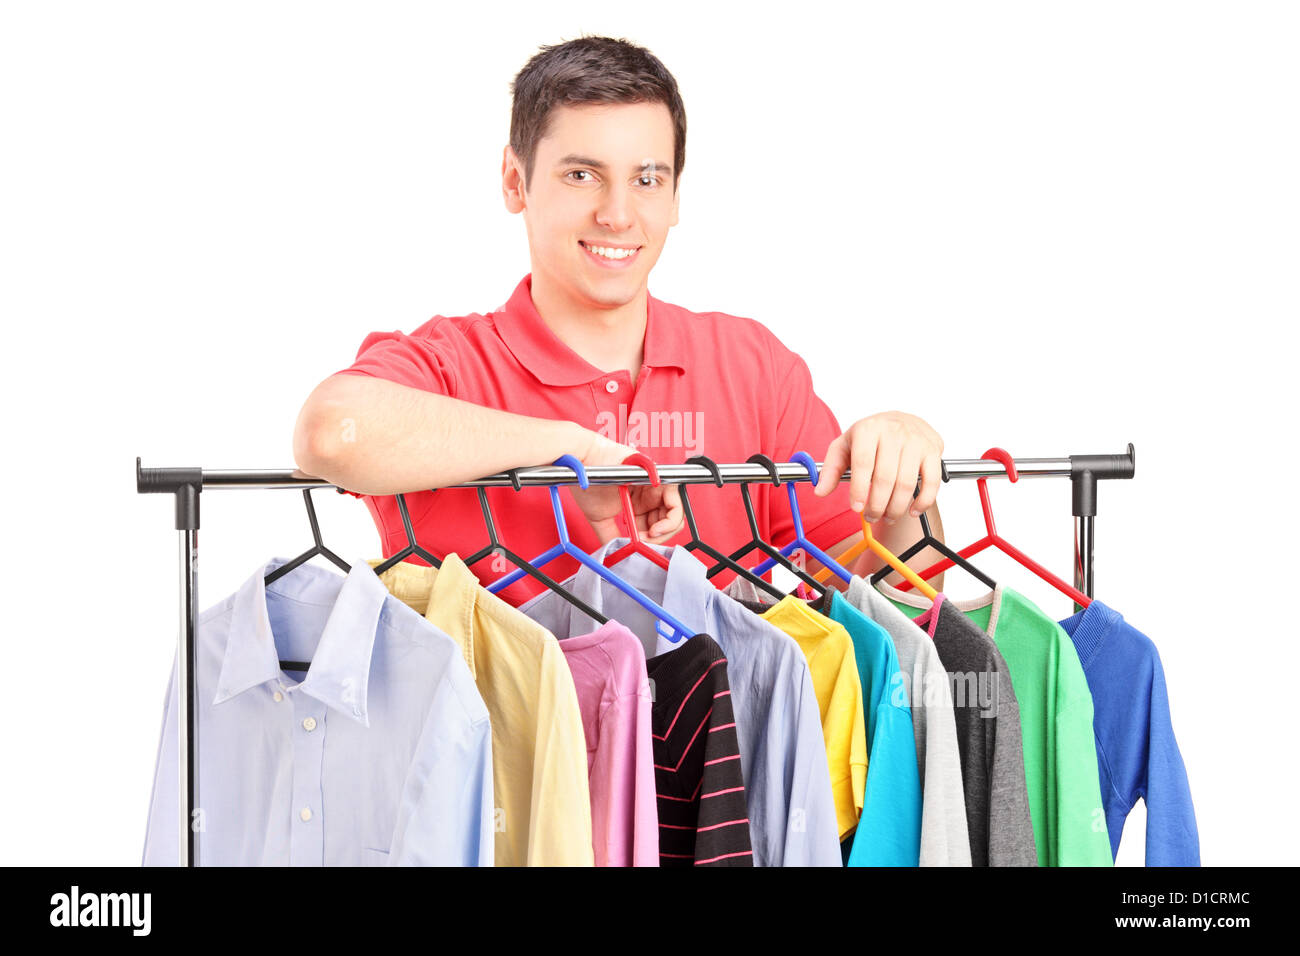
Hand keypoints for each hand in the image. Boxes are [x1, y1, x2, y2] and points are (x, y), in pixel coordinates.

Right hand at [570, 429, 684, 545]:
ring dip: (665, 531)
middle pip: (669, 521)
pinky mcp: (659, 476)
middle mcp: (650, 494)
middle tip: (644, 543)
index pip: (655, 525)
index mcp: (639, 503)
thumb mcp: (600, 519)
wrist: (583, 462)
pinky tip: (654, 528)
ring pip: (676, 513)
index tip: (639, 546)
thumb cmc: (589, 483)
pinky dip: (670, 518)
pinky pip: (676, 498)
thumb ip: (611, 536)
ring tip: (648, 536)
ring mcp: (655, 485)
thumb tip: (619, 553)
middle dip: (659, 538)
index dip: (651, 540)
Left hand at [813, 411, 943, 523]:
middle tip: (871, 517)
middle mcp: (893, 432)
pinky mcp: (933, 451)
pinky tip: (912, 511)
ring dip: (896, 508)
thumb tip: (820, 492)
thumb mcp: (844, 446)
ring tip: (887, 517)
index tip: (856, 508)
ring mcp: (915, 441)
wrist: (902, 420)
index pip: (863, 462)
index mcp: (867, 429)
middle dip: (877, 505)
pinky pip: (931, 482)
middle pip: (886, 477)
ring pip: (908, 483)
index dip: (859, 488)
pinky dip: (923, 502)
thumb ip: (830, 469)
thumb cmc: (870, 437)